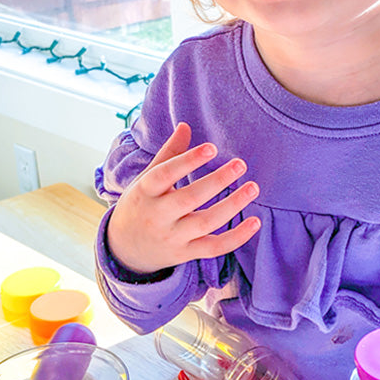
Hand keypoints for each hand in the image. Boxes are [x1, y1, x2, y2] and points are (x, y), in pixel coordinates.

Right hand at [107, 122, 260, 274]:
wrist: (124, 249)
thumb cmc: (140, 204)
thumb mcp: (146, 179)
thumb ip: (168, 153)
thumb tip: (186, 125)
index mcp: (145, 191)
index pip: (164, 174)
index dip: (187, 161)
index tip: (212, 148)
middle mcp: (157, 216)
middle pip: (189, 199)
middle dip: (216, 181)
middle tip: (240, 164)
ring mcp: (172, 237)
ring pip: (205, 223)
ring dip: (232, 206)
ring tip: (253, 187)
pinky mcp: (185, 254)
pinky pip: (214, 248)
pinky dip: (236, 238)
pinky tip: (255, 222)